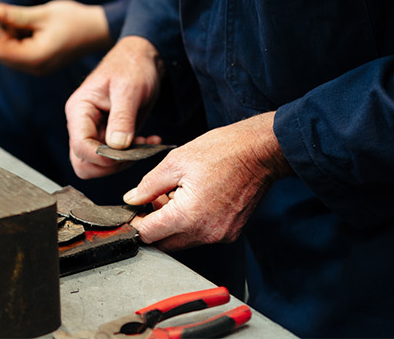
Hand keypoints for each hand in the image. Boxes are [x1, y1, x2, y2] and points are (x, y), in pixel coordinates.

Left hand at [0, 0, 111, 75]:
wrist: (97, 30)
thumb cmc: (75, 21)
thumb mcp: (44, 14)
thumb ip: (17, 16)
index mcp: (36, 57)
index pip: (0, 51)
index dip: (0, 31)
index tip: (8, 15)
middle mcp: (36, 68)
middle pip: (4, 54)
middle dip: (7, 34)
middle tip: (22, 18)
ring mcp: (39, 68)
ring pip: (12, 54)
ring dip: (15, 37)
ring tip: (34, 23)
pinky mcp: (42, 65)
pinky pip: (22, 55)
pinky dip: (23, 41)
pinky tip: (37, 30)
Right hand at [65, 36, 163, 178]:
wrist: (143, 58)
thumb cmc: (132, 66)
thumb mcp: (129, 89)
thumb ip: (122, 118)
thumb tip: (117, 147)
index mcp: (79, 110)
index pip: (80, 147)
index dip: (101, 157)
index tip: (126, 154)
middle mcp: (83, 123)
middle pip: (83, 162)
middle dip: (109, 165)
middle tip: (135, 152)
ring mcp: (95, 131)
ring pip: (98, 164)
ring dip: (123, 162)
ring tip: (145, 144)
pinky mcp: (110, 135)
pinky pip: (114, 158)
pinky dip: (132, 156)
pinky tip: (149, 141)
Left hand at [123, 113, 290, 251]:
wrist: (261, 152)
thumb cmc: (224, 151)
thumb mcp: (177, 161)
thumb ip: (149, 185)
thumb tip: (132, 199)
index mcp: (187, 216)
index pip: (149, 235)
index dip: (135, 223)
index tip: (132, 212)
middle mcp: (205, 233)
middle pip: (165, 243)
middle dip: (154, 225)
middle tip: (155, 199)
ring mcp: (220, 236)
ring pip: (184, 241)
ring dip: (173, 225)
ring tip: (177, 195)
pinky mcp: (231, 233)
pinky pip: (202, 236)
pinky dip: (192, 224)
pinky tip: (195, 200)